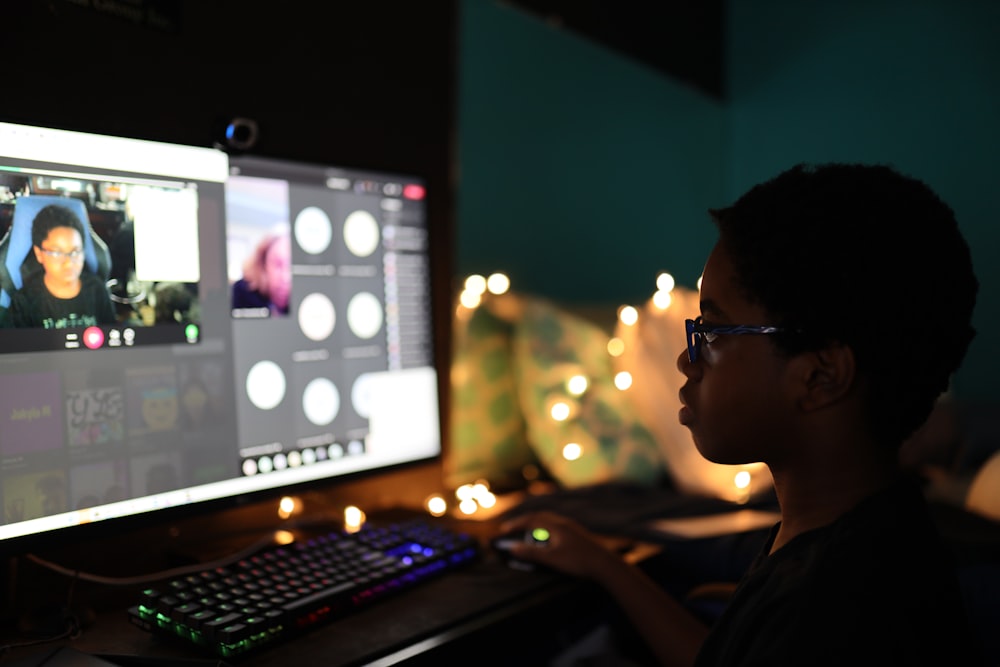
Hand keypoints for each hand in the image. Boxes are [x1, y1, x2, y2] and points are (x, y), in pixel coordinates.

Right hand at [498, 511, 623, 579]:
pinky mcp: (578, 536)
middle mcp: (564, 523)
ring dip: (536, 524)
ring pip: (550, 521)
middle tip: (512, 528)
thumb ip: (532, 554)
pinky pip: (557, 526)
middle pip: (540, 517)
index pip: (531, 520)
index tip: (503, 530)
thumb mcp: (552, 559)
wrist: (605, 564)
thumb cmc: (579, 561)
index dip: (516, 524)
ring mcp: (572, 528)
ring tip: (527, 532)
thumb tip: (513, 548)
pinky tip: (548, 538)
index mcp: (556, 526)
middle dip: (524, 521)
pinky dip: (546, 529)